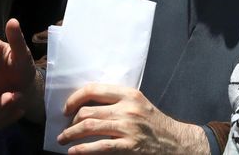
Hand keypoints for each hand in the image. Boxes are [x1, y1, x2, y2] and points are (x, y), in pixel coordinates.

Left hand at [57, 83, 207, 154]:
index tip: (66, 108)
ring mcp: (128, 127)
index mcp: (129, 94)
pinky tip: (74, 151)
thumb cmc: (153, 123)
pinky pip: (100, 146)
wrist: (176, 141)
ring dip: (70, 134)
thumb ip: (117, 101)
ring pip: (89, 127)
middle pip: (88, 111)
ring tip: (63, 139)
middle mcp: (128, 108)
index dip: (74, 98)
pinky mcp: (129, 146)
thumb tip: (85, 105)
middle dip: (70, 121)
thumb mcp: (138, 104)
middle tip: (64, 128)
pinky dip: (82, 149)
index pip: (93, 90)